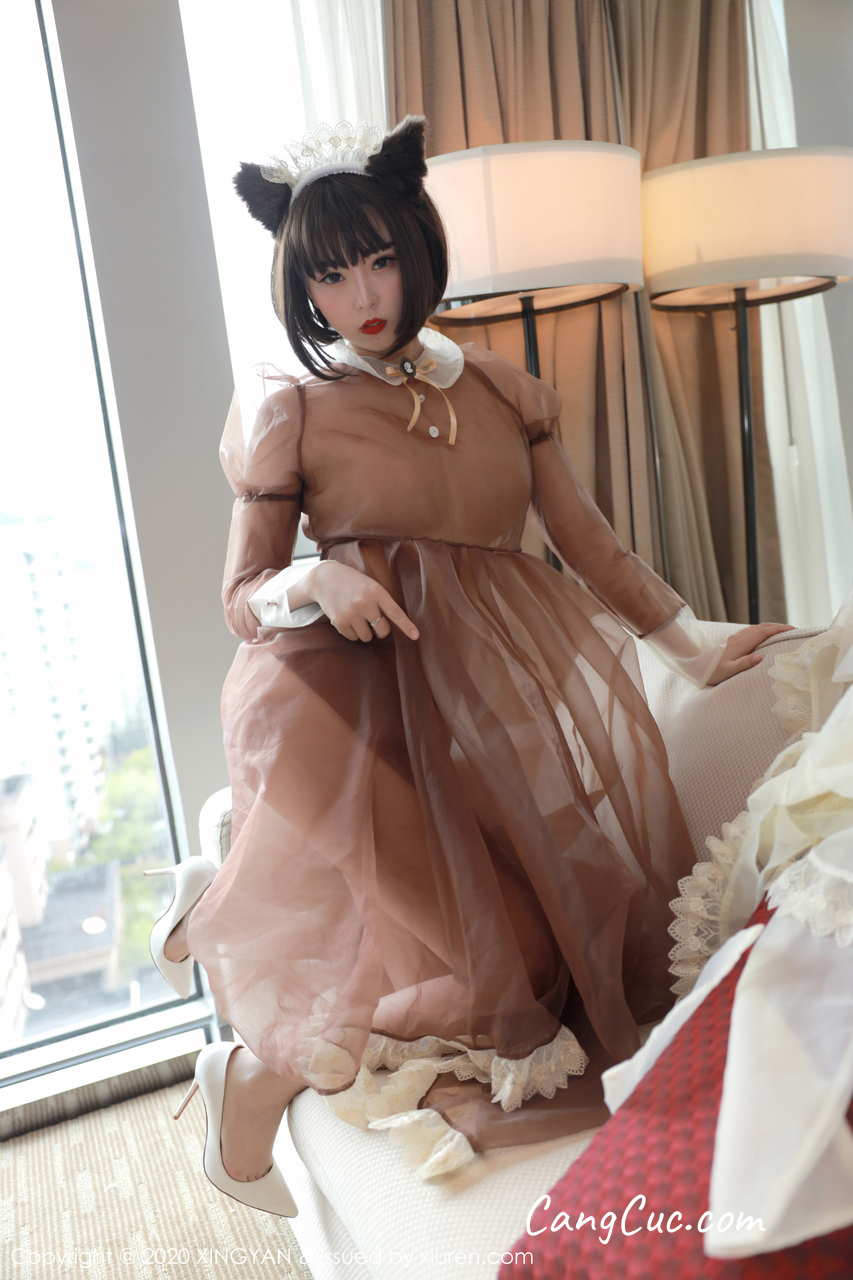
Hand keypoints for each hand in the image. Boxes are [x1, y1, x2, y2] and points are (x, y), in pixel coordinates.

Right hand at [300, 561, 418, 642]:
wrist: (324, 578)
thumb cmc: (352, 582)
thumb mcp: (370, 585)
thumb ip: (381, 601)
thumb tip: (392, 625)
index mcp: (376, 591)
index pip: (395, 612)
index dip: (406, 626)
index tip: (416, 636)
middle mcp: (365, 603)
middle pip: (382, 630)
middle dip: (380, 630)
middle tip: (373, 621)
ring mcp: (351, 613)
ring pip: (367, 637)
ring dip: (365, 632)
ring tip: (357, 617)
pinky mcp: (339, 622)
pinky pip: (353, 638)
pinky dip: (352, 632)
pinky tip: (347, 619)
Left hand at [705, 623, 795, 684]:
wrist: (695, 663)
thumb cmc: (712, 671)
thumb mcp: (728, 671)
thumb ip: (744, 664)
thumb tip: (760, 656)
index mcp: (741, 644)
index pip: (764, 632)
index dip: (779, 629)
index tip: (793, 629)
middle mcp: (739, 638)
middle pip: (762, 627)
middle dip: (779, 627)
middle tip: (794, 630)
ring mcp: (735, 637)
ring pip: (757, 628)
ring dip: (771, 627)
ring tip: (783, 632)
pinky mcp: (732, 640)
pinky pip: (751, 631)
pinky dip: (762, 631)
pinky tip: (765, 636)